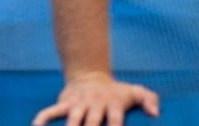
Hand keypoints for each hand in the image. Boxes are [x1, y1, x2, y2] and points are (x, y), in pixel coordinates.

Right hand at [33, 71, 158, 125]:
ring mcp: (79, 103)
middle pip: (91, 122)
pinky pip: (52, 110)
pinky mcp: (65, 102)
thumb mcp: (136, 91)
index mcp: (113, 103)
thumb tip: (155, 114)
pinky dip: (43, 118)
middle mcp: (95, 103)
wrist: (90, 76)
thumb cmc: (116, 92)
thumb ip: (149, 99)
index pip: (115, 119)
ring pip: (72, 119)